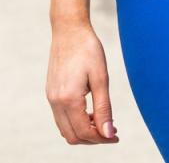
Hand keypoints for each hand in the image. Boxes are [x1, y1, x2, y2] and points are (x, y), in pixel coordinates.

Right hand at [46, 21, 118, 144]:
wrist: (69, 28)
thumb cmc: (88, 49)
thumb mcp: (101, 77)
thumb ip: (103, 108)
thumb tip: (109, 133)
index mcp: (68, 99)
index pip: (84, 132)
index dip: (102, 138)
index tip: (117, 136)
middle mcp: (55, 102)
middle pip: (72, 136)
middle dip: (92, 139)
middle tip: (111, 131)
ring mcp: (51, 97)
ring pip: (65, 129)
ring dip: (83, 131)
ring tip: (102, 122)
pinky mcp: (50, 92)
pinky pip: (61, 117)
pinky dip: (75, 121)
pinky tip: (89, 112)